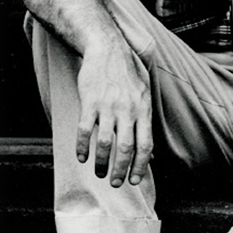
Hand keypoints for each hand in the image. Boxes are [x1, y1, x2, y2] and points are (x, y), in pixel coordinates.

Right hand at [76, 42, 152, 185]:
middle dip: (121, 170)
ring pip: (104, 143)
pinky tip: (82, 157)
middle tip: (116, 183)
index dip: (140, 165)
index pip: (145, 144)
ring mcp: (108, 106)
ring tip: (99, 172)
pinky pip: (85, 130)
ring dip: (101, 163)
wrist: (107, 49)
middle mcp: (127, 110)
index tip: (134, 180)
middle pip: (125, 148)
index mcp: (143, 110)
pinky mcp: (89, 102)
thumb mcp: (144, 94)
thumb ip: (146, 122)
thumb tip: (150, 152)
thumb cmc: (128, 73)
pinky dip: (82, 147)